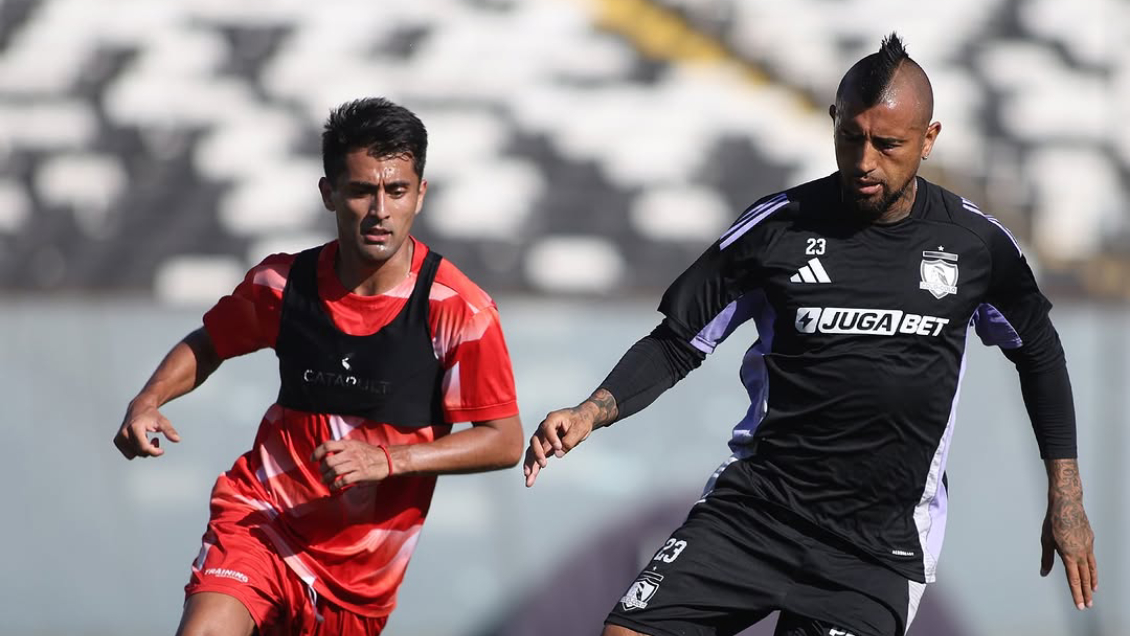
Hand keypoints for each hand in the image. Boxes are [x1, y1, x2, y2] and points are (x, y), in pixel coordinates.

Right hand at [113, 401, 180, 458]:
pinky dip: (137, 450)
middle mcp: (125, 433)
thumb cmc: (151, 415)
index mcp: (135, 427)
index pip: (144, 448)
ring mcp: (120, 437)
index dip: (154, 452)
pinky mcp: (117, 441)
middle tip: (155, 440)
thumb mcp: (163, 421)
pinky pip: (129, 454)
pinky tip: (141, 441)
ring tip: (147, 439)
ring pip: (134, 454)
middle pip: (140, 452)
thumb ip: (169, 431)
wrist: (138, 408)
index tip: (162, 450)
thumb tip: (177, 440)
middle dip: (151, 449)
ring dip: (143, 450)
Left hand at [312, 440, 392, 489]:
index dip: (317, 452)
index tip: (312, 460)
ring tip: (325, 481)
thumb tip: (326, 452)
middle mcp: (351, 453)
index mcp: (348, 444)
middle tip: (321, 473)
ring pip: (335, 472)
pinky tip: (334, 487)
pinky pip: (344, 481)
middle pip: (329, 461)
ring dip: (327, 478)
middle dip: (322, 469)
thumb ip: (342, 447)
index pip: (327, 445)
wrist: (387, 460)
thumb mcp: (355, 445)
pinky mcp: (360, 474)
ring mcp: (356, 464)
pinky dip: (336, 485)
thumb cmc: (369, 453)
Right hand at [523, 406, 593, 487]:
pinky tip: (530, 477)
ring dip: (530, 464)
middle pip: (536, 440)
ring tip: (529, 477)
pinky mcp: (545, 447)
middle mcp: (544, 428)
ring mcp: (543, 438)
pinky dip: (534, 467)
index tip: (558, 447)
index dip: (551, 437)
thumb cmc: (581, 421)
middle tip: (543, 464)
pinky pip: (537, 457)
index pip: (547, 427)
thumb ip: (569, 441)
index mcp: (553, 418)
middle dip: (537, 453)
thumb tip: (558, 454)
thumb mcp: (580, 429)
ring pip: (533, 451)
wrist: (582, 420)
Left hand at [1040, 460, 1097, 609]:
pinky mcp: (1090, 539)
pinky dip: (1092, 567)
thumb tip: (1044, 572)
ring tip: (1093, 591)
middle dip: (1086, 592)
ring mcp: (1088, 546)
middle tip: (1088, 605)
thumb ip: (1046, 558)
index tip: (1080, 605)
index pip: (1074, 580)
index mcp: (1069, 555)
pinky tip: (1091, 570)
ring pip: (1091, 568)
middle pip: (1085, 577)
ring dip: (1092, 581)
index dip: (1077, 594)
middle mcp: (1081, 553)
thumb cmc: (1053, 521)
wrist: (1067, 504)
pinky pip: (1092, 557)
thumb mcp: (1046, 540)